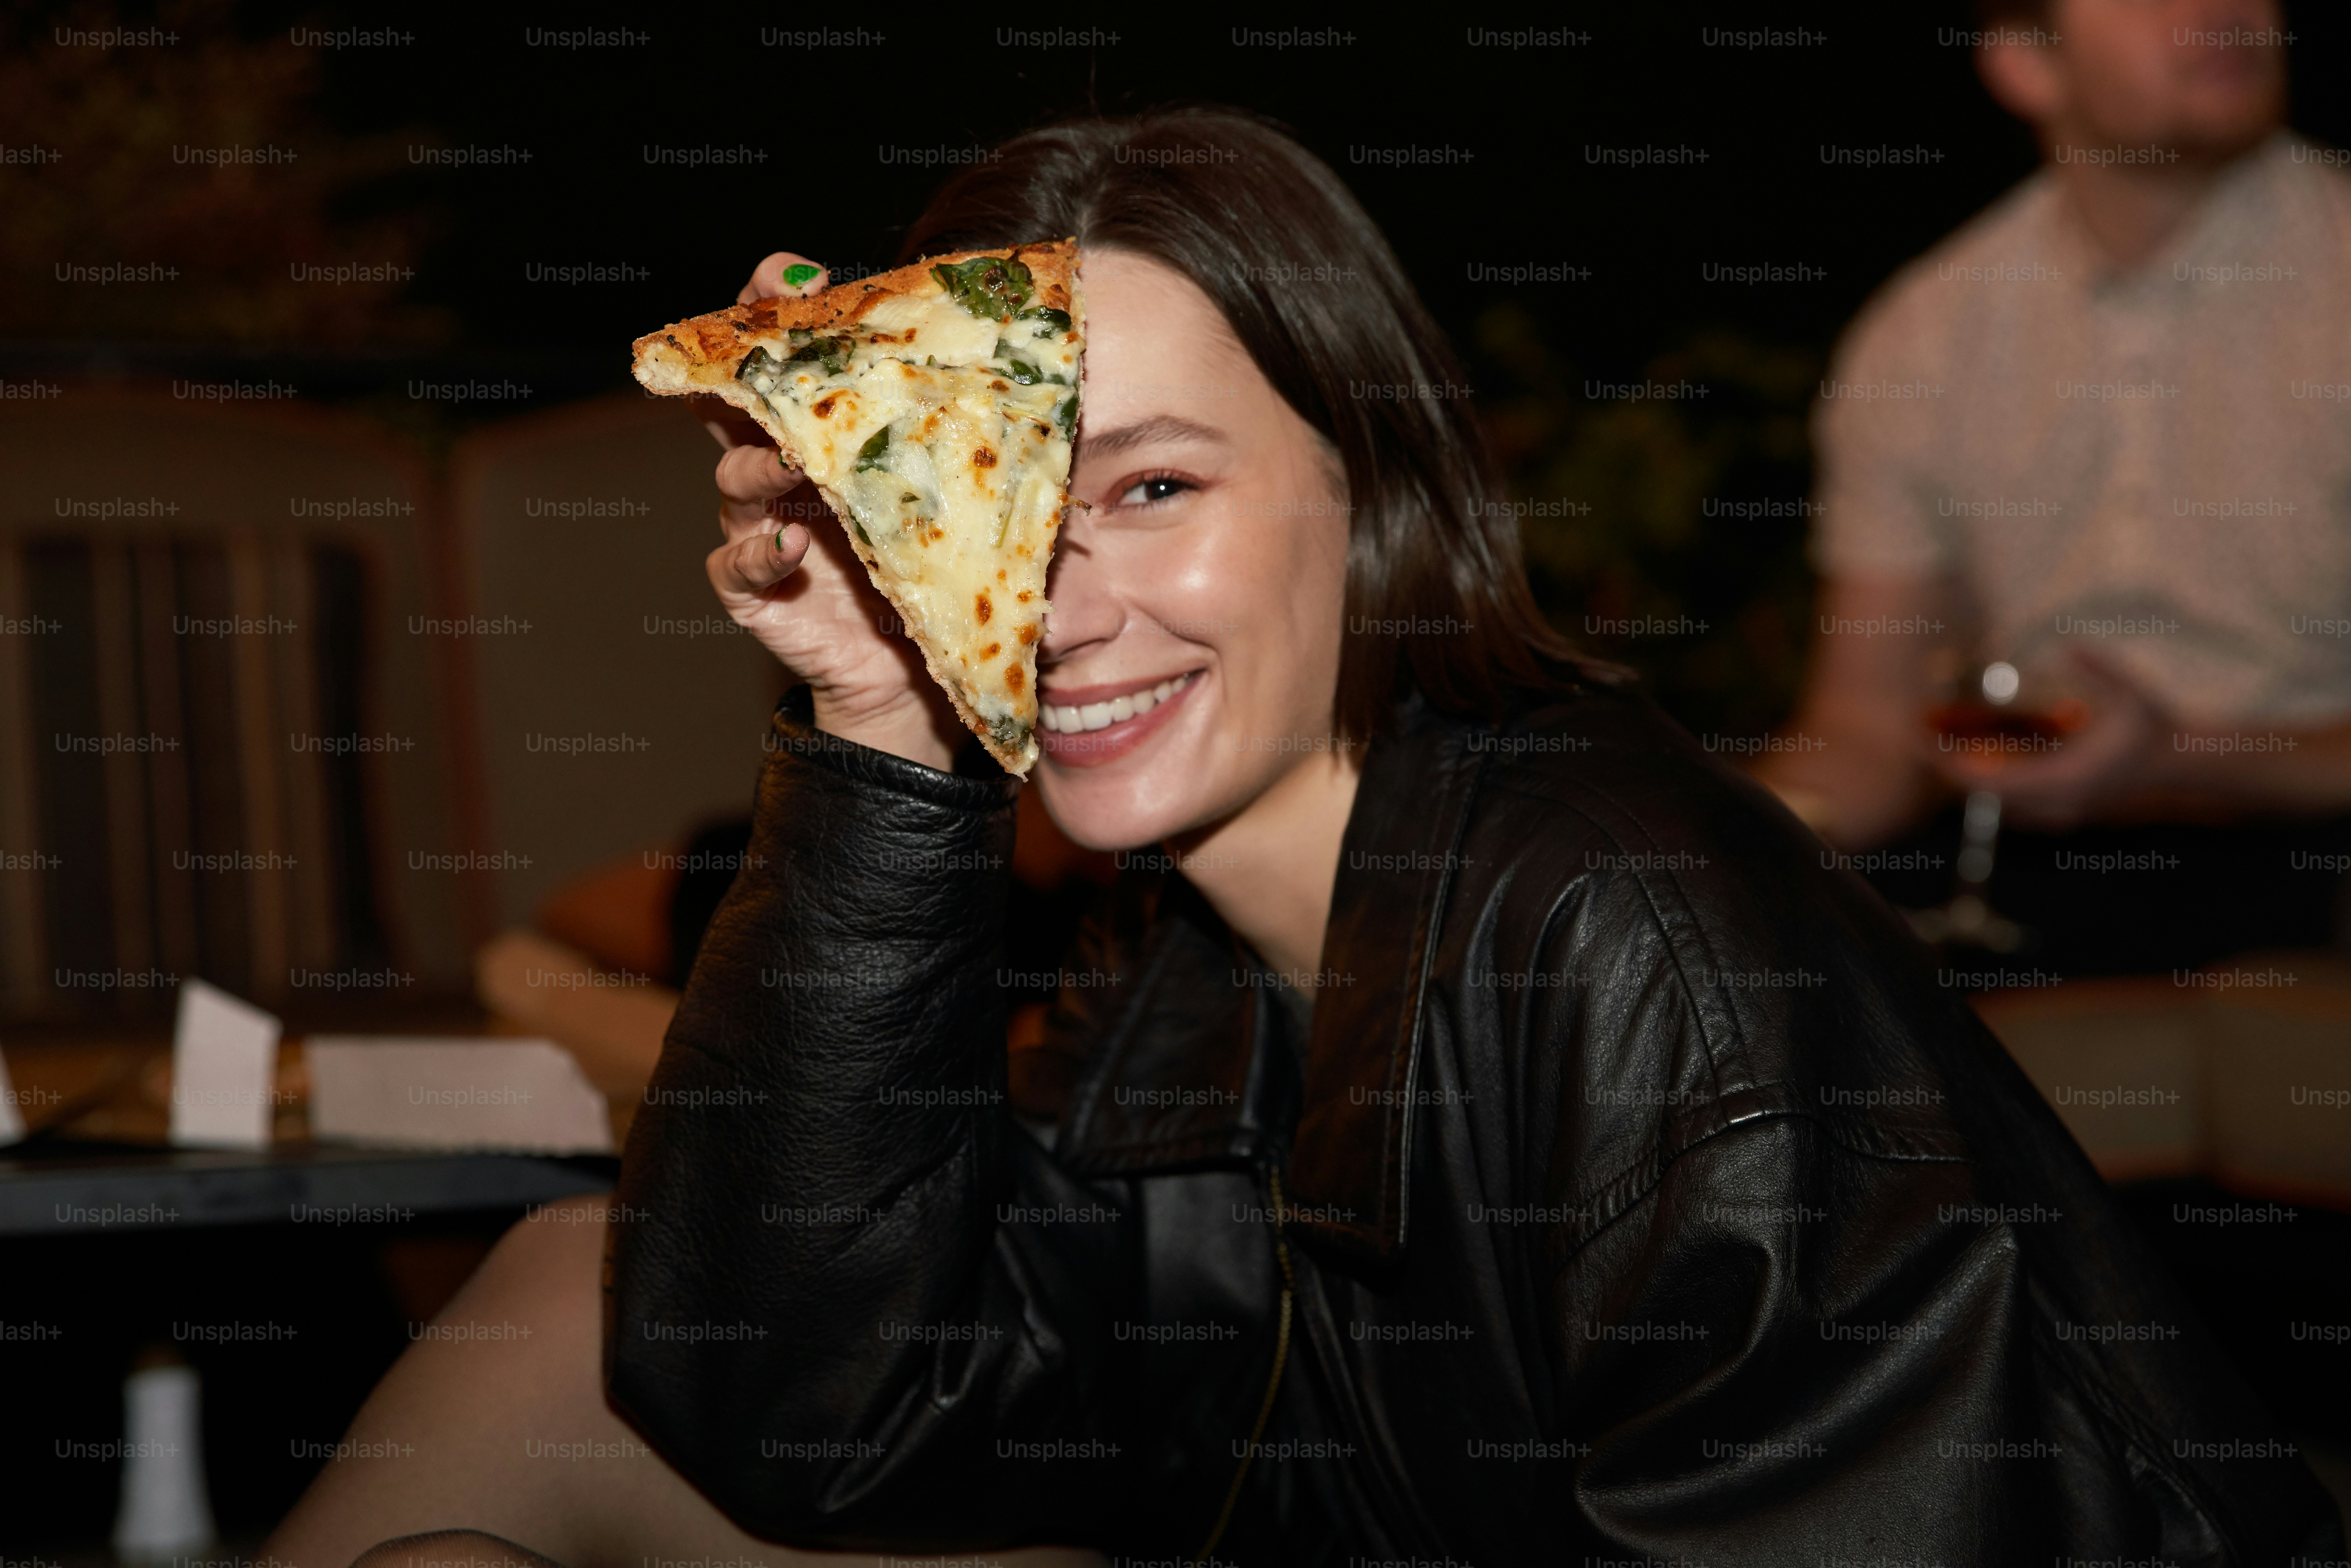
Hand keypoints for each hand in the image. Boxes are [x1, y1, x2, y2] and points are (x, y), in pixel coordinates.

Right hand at [697, 251, 963, 770]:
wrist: (923, 667)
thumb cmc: (939, 564)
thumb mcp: (957, 488)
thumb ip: (965, 433)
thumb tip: (1032, 359)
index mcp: (827, 434)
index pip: (787, 359)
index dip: (774, 312)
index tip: (790, 276)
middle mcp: (783, 469)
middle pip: (734, 406)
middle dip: (738, 373)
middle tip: (756, 355)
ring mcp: (762, 526)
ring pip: (735, 480)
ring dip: (758, 465)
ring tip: (789, 460)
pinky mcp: (756, 590)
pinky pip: (737, 565)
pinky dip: (758, 552)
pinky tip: (790, 544)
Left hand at [1926, 650, 2168, 830]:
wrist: (2179, 764)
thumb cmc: (2154, 726)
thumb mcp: (2133, 691)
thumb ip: (2101, 668)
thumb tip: (2072, 644)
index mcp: (2068, 778)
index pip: (1998, 784)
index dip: (1959, 770)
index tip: (1931, 751)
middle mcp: (2060, 803)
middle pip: (1990, 796)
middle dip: (1953, 772)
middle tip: (1923, 745)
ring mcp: (2062, 812)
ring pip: (2001, 803)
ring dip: (1972, 779)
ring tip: (1941, 751)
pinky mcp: (2065, 812)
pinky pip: (2018, 805)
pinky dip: (1994, 785)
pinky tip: (1977, 762)